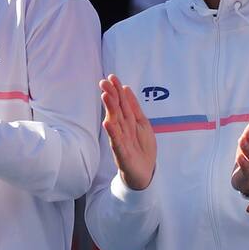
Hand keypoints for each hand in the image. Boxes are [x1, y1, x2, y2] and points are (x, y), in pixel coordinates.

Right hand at [100, 74, 156, 189]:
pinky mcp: (122, 153)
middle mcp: (122, 128)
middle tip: (104, 82)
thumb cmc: (141, 148)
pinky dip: (112, 132)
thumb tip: (126, 88)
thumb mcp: (142, 124)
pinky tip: (107, 123)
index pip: (122, 102)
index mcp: (128, 121)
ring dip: (110, 109)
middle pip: (116, 109)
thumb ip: (134, 107)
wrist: (145, 173)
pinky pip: (116, 141)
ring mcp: (121, 140)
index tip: (111, 77)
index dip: (117, 90)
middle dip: (111, 95)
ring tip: (105, 96)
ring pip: (115, 122)